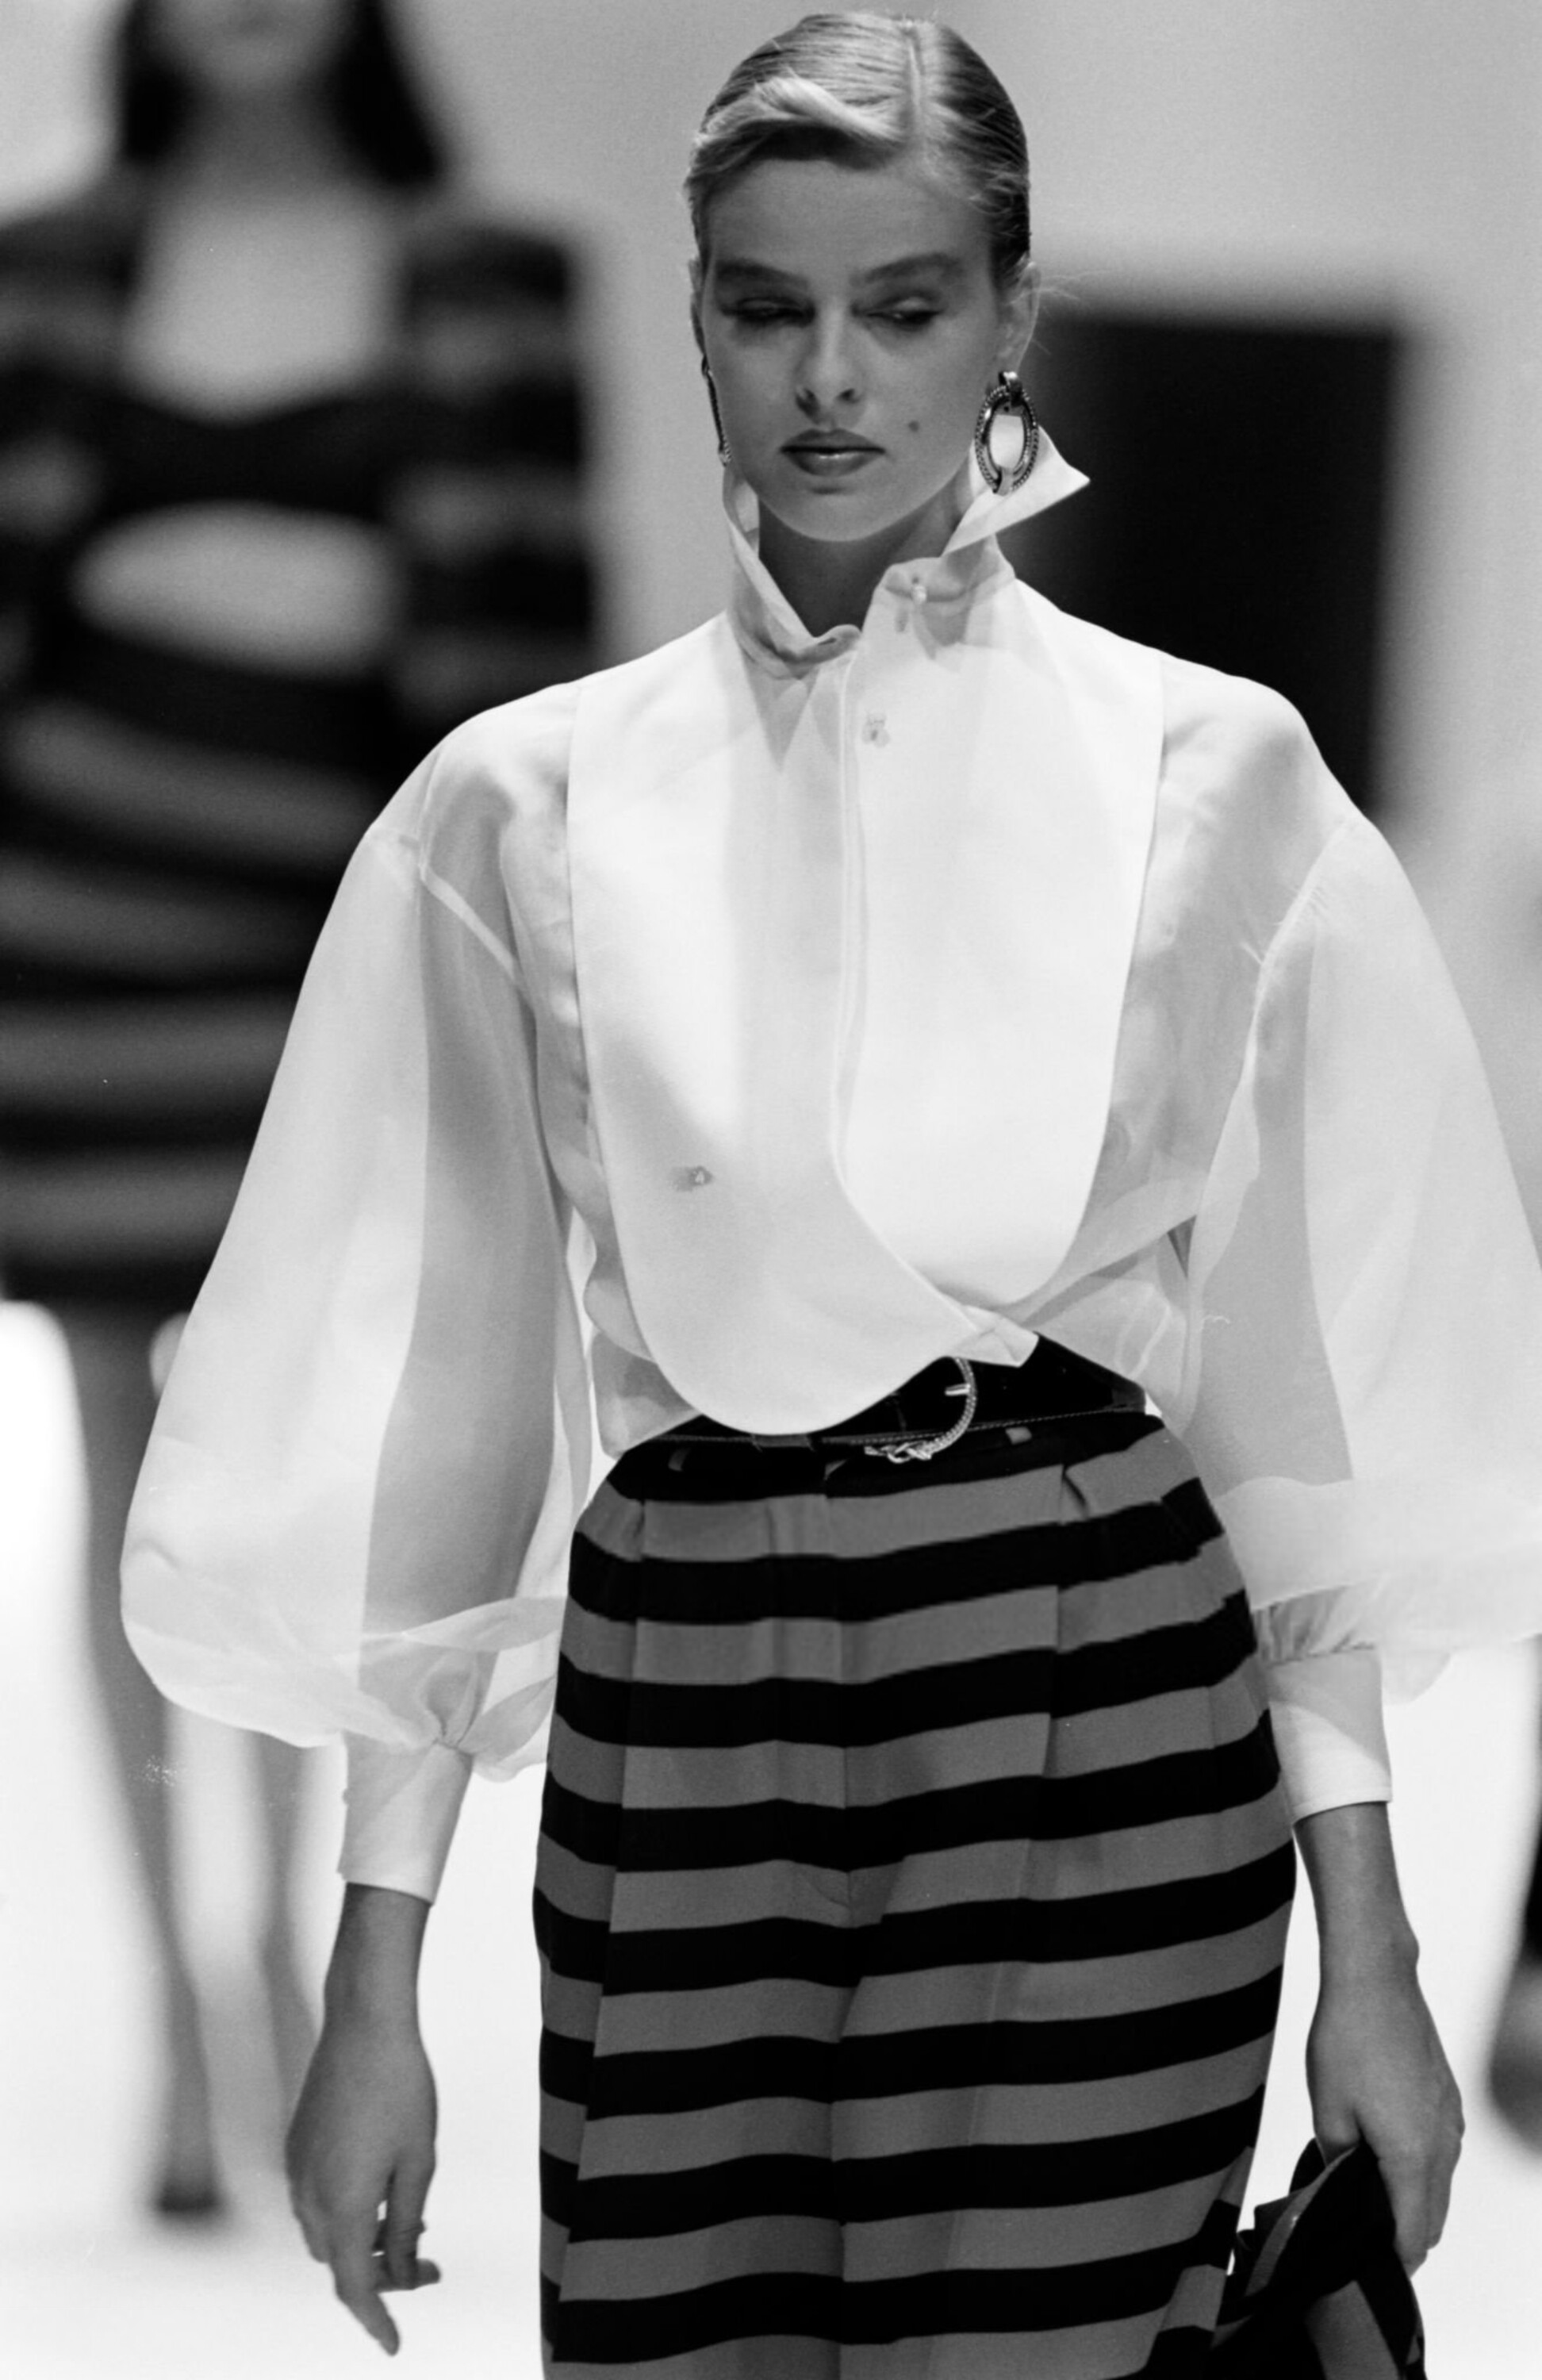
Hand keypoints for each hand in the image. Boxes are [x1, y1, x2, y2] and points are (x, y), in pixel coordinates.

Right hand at [286, 2001, 438, 2353]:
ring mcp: (297, 2168)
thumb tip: (401, 2271)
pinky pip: (316, 2199)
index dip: (377, 2320)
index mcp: (342, 2206)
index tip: (394, 2346)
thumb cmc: (402, 2089)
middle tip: (431, 2266)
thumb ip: (406, 2224)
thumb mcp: (419, 2163)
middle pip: (341, 2263)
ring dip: (363, 2242)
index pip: (356, 2288)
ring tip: (412, 2226)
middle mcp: (309, 2195)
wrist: (365, 2023)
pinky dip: (347, 2212)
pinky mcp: (296, 2144)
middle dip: (381, 2274)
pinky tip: (381, 2190)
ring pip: (326, 2233)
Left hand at [1306, 1947, 1463, 2270]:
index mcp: (1413, 2156)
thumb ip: (1337, 2164)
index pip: (1412, 2235)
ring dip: (1413, 2202)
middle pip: (1433, 2219)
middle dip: (1402, 2237)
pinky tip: (1382, 2154)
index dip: (1390, 2260)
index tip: (1365, 2267)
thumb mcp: (1328, 2110)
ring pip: (1440, 2186)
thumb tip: (1341, 2192)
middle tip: (1360, 2237)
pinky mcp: (1447, 2099)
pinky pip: (1441, 2153)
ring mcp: (1450, 2121)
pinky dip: (1420, 2170)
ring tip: (1365, 2195)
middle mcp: (1443, 2144)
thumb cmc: (1347, 2040)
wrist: (1376, 1980)